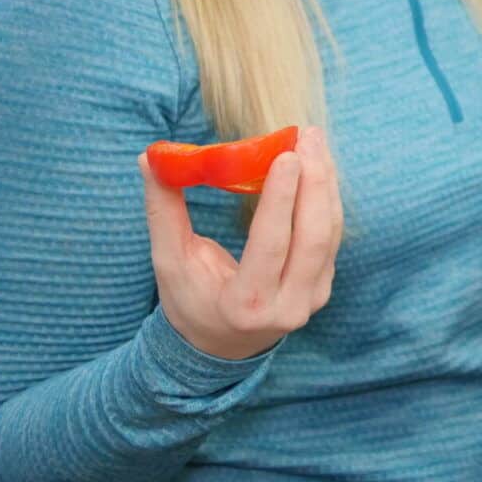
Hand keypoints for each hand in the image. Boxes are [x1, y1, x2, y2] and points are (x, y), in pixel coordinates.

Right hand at [140, 124, 343, 359]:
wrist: (219, 345)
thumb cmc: (189, 299)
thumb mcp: (170, 261)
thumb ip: (163, 210)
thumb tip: (149, 158)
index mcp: (245, 304)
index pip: (271, 246)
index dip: (281, 200)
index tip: (287, 155)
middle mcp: (286, 307)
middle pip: (312, 238)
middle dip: (314, 181)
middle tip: (307, 136)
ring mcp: (311, 300)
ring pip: (329, 234)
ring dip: (326, 182)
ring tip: (315, 141)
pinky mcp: (323, 288)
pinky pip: (332, 237)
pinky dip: (327, 198)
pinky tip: (319, 166)